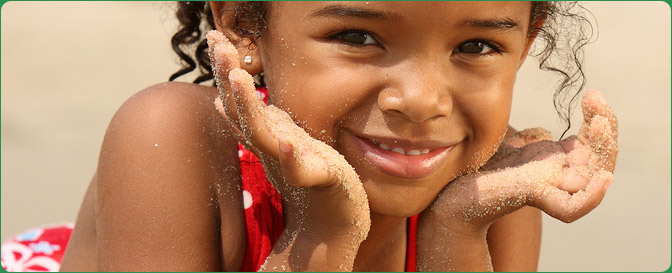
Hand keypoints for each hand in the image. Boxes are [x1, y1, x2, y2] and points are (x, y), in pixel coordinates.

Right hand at [207, 30, 369, 270]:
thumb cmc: (310, 180)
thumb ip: (259, 121)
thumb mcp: (282, 141)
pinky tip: (286, 139)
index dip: (226, 72)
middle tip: (218, 44)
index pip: (239, 101)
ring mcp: (291, 167)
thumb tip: (224, 99)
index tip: (215, 39)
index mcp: (266, 138)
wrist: (332, 221)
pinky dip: (292, 155)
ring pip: (264, 137)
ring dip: (249, 108)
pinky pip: (302, 169)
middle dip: (230, 78)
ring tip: (238, 78)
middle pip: (244, 113)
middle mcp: (272, 151)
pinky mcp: (317, 182)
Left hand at [417, 89, 616, 270]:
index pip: (591, 142)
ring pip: (594, 179)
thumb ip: (529, 138)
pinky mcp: (532, 197)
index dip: (599, 118)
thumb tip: (545, 131)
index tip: (593, 93)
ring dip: (604, 151)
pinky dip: (590, 198)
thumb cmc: (478, 170)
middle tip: (596, 100)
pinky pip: (570, 207)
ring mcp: (547, 188)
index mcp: (555, 163)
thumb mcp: (509, 145)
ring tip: (601, 124)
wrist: (449, 191)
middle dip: (605, 128)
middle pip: (600, 157)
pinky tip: (605, 178)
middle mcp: (557, 177)